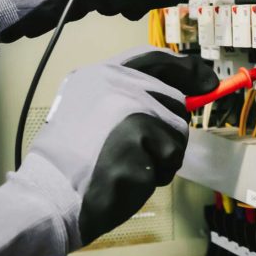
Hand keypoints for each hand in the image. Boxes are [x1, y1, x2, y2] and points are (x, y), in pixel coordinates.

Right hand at [0, 47, 217, 255]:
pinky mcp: (142, 137)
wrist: (49, 196)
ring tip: (127, 166)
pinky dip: (157, 175)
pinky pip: (171, 158)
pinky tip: (128, 178)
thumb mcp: (87, 113)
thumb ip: (125, 100)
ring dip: (163, 157)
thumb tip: (180, 99)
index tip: (206, 80)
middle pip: (174, 100)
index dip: (184, 68)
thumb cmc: (68, 165)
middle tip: (143, 154)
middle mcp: (118, 84)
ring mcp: (131, 108)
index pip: (153, 59)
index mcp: (99, 75)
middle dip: (168, 132)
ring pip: (178, 132)